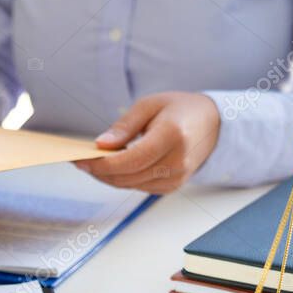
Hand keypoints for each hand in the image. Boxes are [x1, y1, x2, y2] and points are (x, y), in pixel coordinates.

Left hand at [76, 92, 220, 193]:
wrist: (212, 124)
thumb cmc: (179, 109)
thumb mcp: (149, 105)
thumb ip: (124, 126)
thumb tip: (100, 145)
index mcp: (173, 136)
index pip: (130, 160)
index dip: (102, 164)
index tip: (81, 160)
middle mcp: (177, 161)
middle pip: (127, 176)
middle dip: (99, 172)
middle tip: (79, 162)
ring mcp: (177, 177)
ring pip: (130, 185)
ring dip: (108, 177)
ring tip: (91, 164)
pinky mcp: (172, 186)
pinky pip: (138, 187)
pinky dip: (122, 180)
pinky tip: (111, 169)